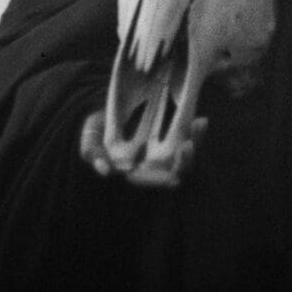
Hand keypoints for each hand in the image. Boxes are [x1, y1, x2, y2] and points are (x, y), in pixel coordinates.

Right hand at [79, 109, 208, 188]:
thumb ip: (92, 151)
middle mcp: (152, 166)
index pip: (148, 181)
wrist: (110, 110)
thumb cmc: (98, 129)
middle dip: (185, 162)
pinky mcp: (174, 137)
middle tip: (188, 146)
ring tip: (199, 125)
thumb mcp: (90, 137)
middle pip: (174, 171)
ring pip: (185, 156)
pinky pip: (188, 138)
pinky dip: (196, 132)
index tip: (172, 179)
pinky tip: (201, 120)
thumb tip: (105, 170)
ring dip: (195, 142)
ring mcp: (165, 152)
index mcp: (133, 172)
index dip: (160, 181)